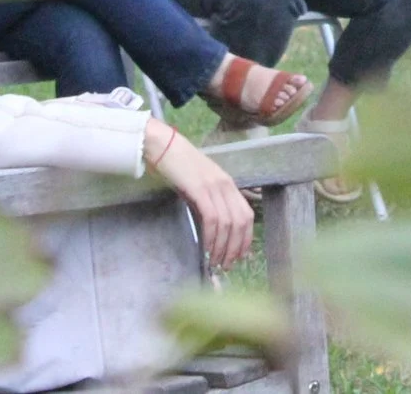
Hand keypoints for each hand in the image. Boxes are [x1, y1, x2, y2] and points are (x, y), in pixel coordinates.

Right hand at [146, 122, 253, 267]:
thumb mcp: (199, 186)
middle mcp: (226, 185)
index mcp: (228, 184)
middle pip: (241, 222)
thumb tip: (213, 231)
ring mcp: (214, 186)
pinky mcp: (200, 189)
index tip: (239, 256)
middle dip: (235, 248)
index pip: (247, 215)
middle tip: (227, 265)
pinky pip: (212, 218)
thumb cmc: (178, 168)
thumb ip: (209, 204)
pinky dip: (211, 237)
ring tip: (215, 262)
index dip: (245, 238)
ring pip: (228, 223)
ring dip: (222, 247)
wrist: (162, 146)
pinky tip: (206, 249)